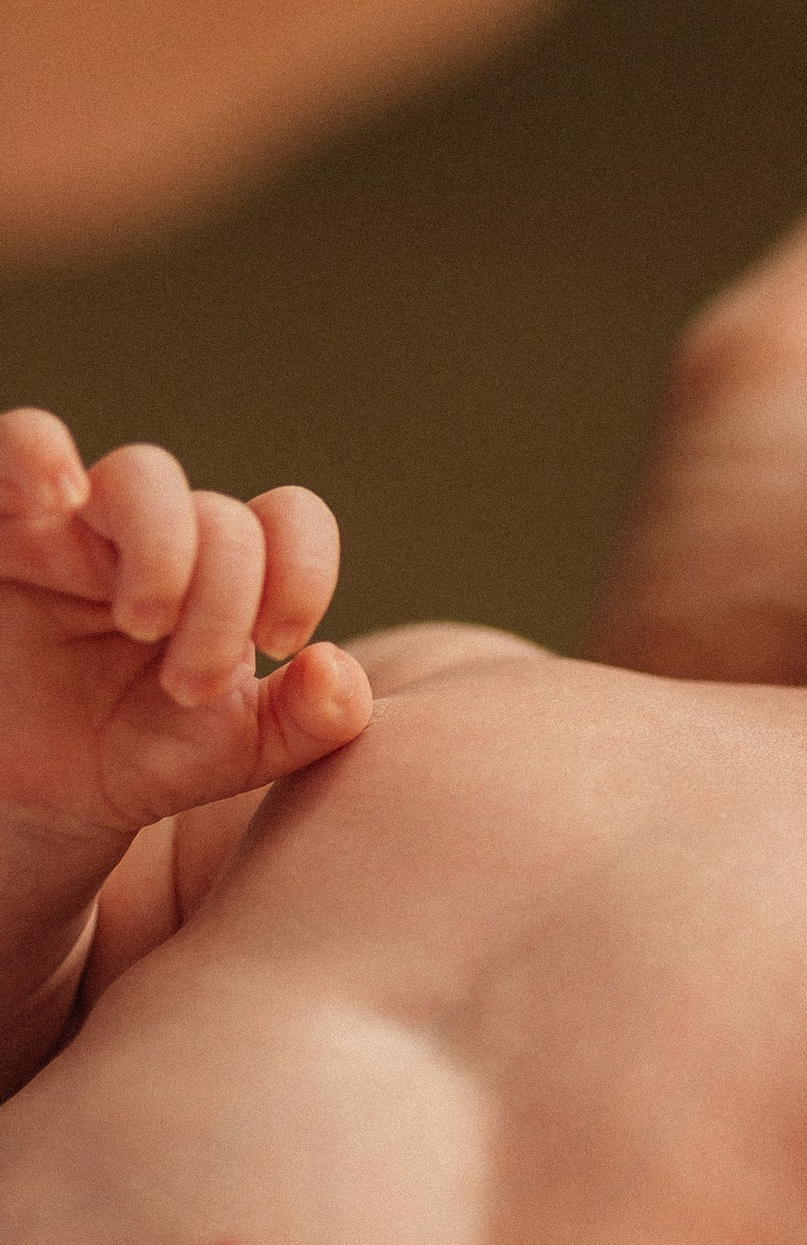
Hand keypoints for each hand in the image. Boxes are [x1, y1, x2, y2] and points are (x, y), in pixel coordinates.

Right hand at [0, 407, 370, 846]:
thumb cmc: (135, 756)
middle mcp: (156, 534)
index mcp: (224, 572)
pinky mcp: (2, 531)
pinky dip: (38, 452)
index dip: (303, 569)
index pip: (288, 518)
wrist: (34, 799)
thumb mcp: (233, 753)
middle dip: (222, 605)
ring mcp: (77, 528)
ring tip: (144, 623)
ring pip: (141, 476)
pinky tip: (60, 493)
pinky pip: (16, 446)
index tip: (281, 643)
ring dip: (163, 547)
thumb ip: (311, 720)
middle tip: (188, 689)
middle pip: (218, 515)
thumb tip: (336, 666)